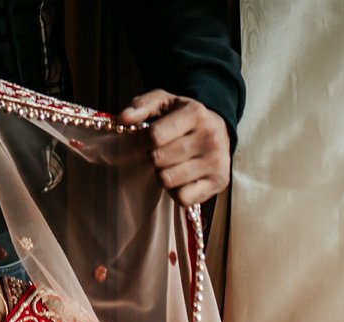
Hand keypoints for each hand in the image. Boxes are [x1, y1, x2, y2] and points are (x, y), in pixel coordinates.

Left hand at [119, 90, 231, 205]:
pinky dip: (176, 192)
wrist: (220, 130)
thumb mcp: (164, 102)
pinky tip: (181, 179)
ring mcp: (216, 162)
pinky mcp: (219, 182)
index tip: (147, 139)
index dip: (142, 141)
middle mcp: (209, 137)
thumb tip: (123, 118)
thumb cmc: (183, 118)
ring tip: (172, 164)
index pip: (155, 136)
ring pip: (168, 180)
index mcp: (195, 113)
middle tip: (162, 152)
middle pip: (159, 159)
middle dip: (153, 157)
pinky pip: (182, 198)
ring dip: (163, 175)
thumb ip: (142, 105)